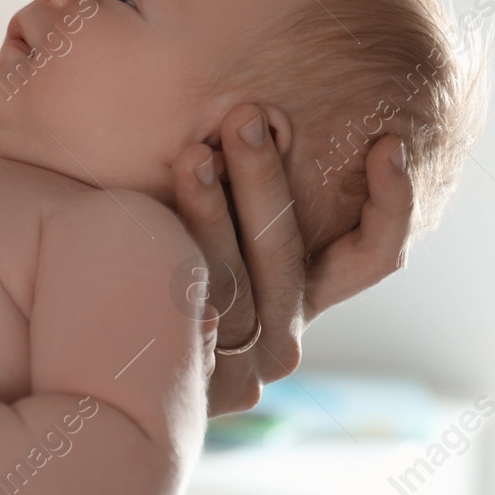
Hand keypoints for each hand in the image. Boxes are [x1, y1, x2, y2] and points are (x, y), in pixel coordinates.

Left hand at [172, 103, 413, 414]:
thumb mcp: (219, 229)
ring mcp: (239, 370)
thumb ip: (251, 193)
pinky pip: (186, 318)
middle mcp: (281, 339)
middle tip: (244, 118)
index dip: (390, 205)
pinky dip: (175, 269)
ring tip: (191, 158)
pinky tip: (148, 236)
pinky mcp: (194, 386)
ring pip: (230, 282)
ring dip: (212, 213)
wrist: (104, 364)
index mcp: (303, 299)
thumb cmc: (160, 266)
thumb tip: (266, 109)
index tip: (386, 143)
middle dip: (265, 179)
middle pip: (286, 256)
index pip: (373, 258)